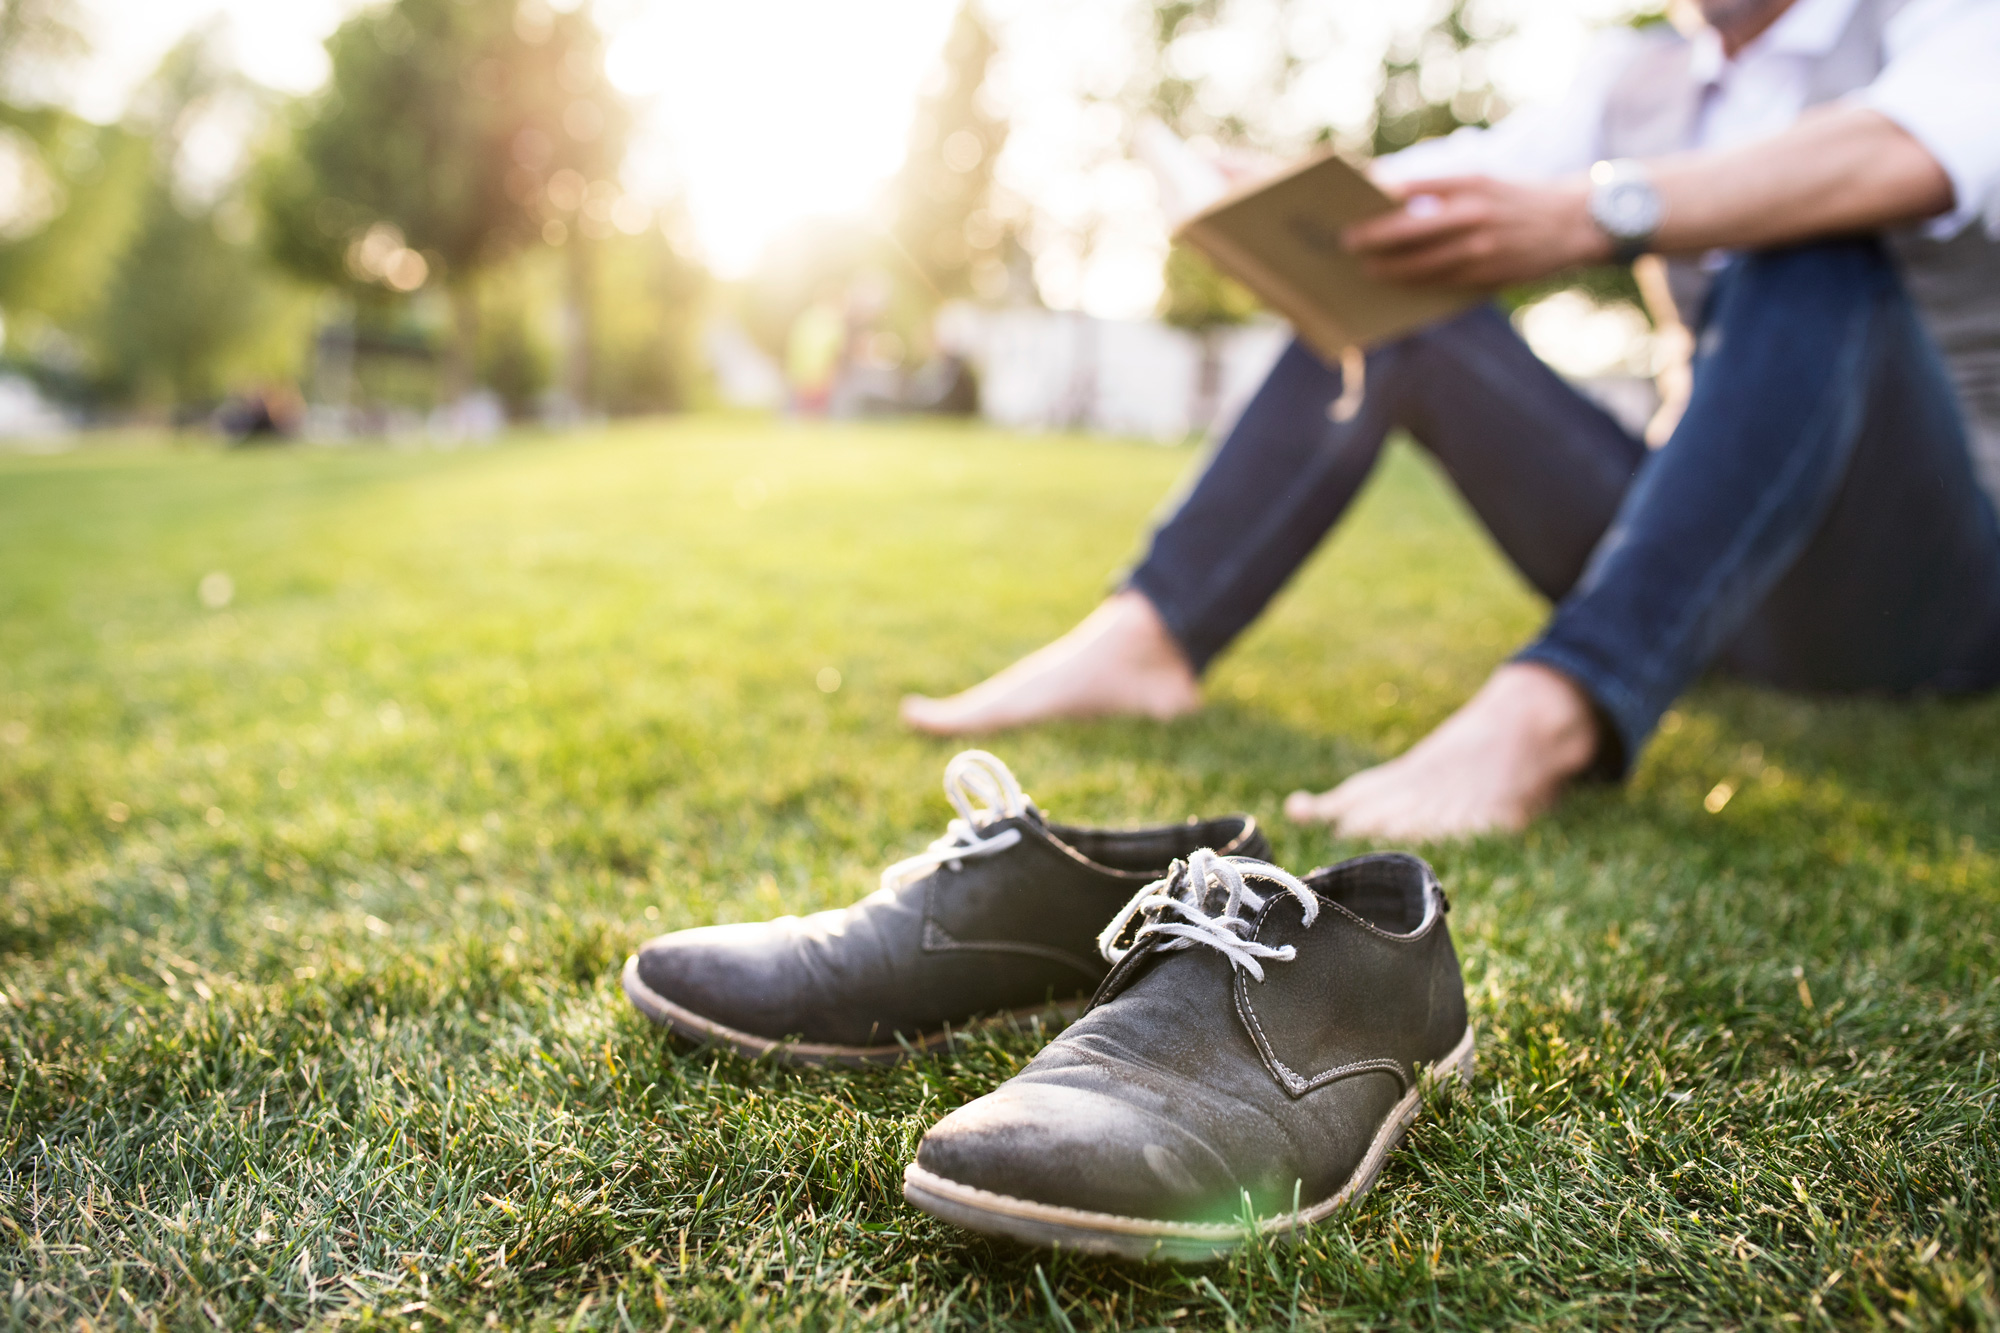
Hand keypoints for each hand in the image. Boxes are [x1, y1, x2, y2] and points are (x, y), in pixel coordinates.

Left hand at [1342, 175, 1610, 287]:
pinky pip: (1443, 281)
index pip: (1413, 187)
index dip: (1379, 198)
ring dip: (1390, 267)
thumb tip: (1393, 204)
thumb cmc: (1518, 200)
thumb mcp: (1484, 182)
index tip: (1350, 201)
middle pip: (1411, 228)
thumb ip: (1443, 192)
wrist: (1575, 221)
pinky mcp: (1490, 272)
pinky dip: (1417, 283)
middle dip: (1374, 237)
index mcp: (1471, 181)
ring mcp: (1483, 245)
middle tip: (1346, 242)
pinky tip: (1399, 282)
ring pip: (1424, 262)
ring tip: (1366, 269)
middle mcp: (1475, 212)